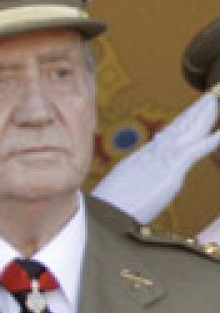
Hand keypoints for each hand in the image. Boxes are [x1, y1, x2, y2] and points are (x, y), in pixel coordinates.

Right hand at [91, 92, 219, 224]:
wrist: (104, 213)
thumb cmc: (108, 210)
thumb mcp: (116, 193)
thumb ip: (127, 184)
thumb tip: (126, 186)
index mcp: (139, 160)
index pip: (164, 137)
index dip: (179, 124)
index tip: (188, 113)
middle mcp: (152, 154)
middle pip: (178, 128)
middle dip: (194, 113)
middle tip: (209, 98)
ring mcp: (162, 159)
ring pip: (189, 132)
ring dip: (205, 116)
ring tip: (214, 102)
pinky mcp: (171, 168)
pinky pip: (196, 150)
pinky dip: (211, 141)